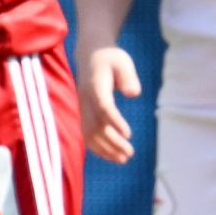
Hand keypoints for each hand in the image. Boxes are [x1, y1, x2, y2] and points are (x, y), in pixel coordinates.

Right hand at [81, 43, 141, 162]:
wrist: (90, 55)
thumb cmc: (110, 58)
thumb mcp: (123, 61)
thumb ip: (128, 77)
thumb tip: (133, 93)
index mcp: (95, 86)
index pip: (104, 107)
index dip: (114, 121)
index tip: (128, 134)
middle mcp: (86, 100)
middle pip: (96, 125)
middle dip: (112, 142)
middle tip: (130, 153)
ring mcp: (82, 108)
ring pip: (89, 133)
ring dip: (105, 149)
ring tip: (124, 159)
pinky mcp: (84, 114)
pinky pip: (87, 134)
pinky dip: (98, 147)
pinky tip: (113, 155)